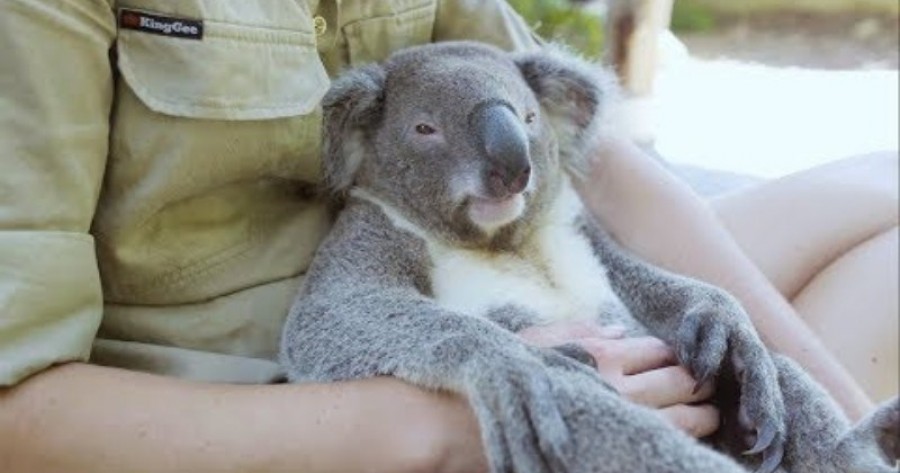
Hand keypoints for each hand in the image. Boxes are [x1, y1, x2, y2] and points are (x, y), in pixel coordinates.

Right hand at [519, 320, 719, 437]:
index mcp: (599, 356)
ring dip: (702, 417)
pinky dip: (677, 443)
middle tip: (708, 388)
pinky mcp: (611, 450)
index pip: (659, 351)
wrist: (478, 418)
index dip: (675, 356)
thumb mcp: (539, 342)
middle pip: (679, 383)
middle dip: (700, 384)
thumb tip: (619, 330)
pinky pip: (659, 448)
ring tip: (707, 416)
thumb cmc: (505, 375)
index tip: (683, 362)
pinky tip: (676, 441)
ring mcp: (617, 423)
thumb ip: (582, 331)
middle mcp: (614, 389)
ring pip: (682, 421)